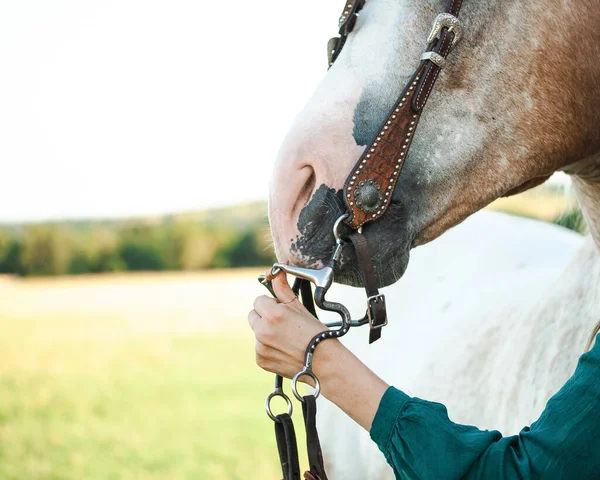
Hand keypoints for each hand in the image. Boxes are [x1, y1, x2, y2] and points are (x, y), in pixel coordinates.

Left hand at [249, 270, 388, 431]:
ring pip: (256, 332)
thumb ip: (283, 289)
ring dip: (266, 331)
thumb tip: (275, 271)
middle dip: (265, 316)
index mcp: (272, 314)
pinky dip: (268, 347)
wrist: (323, 363)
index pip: (259, 300)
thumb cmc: (315, 333)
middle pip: (254, 315)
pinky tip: (284, 349)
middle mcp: (262, 330)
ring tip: (286, 338)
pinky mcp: (260, 360)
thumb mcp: (300, 307)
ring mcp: (260, 347)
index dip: (272, 304)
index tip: (282, 310)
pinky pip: (259, 347)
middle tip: (283, 323)